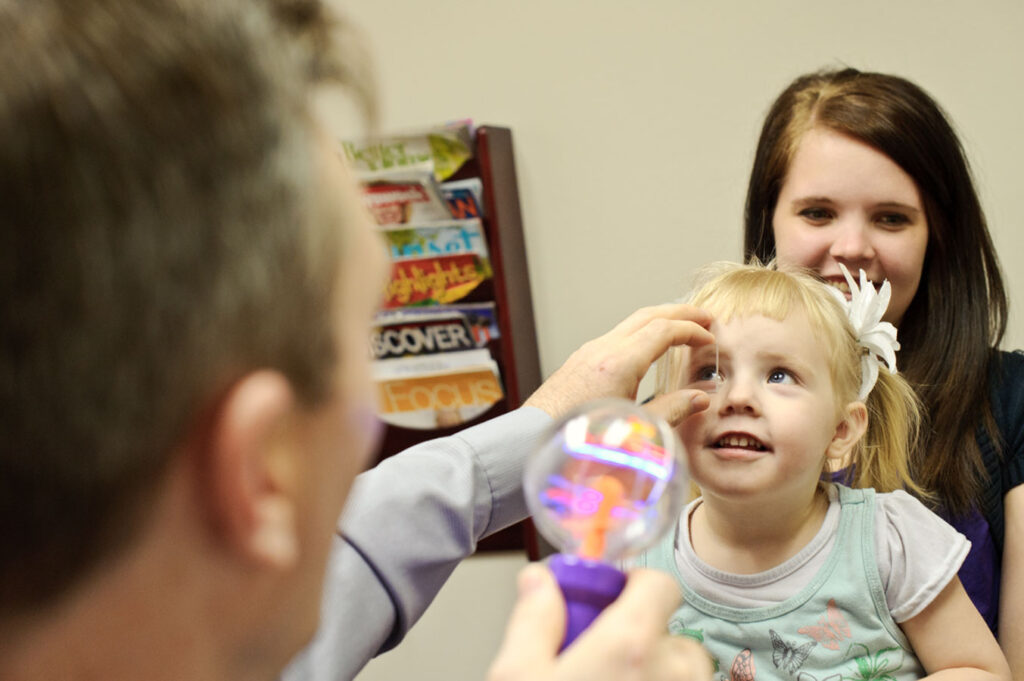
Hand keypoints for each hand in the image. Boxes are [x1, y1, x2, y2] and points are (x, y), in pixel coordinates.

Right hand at [487, 564, 712, 680]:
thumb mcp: (516, 675)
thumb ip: (533, 620)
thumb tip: (539, 581)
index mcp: (629, 647)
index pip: (660, 584)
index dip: (634, 585)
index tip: (610, 599)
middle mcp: (671, 675)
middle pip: (669, 632)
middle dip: (640, 638)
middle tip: (598, 658)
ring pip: (679, 672)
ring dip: (652, 672)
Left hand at [524, 303, 713, 427]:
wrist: (531, 441)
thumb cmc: (580, 441)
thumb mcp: (635, 428)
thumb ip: (671, 410)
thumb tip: (700, 398)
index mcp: (618, 363)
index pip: (663, 331)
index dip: (692, 331)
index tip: (711, 338)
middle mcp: (602, 350)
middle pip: (648, 316)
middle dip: (680, 313)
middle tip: (705, 317)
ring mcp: (588, 352)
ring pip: (631, 324)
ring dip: (659, 321)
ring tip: (681, 329)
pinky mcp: (580, 361)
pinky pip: (617, 336)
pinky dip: (641, 333)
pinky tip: (649, 348)